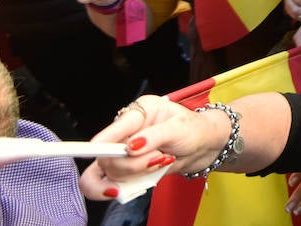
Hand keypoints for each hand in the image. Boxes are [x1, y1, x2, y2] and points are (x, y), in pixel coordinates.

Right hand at [80, 95, 223, 197]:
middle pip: (109, 154)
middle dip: (132, 164)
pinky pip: (110, 184)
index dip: (105, 138)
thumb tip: (131, 146)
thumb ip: (156, 136)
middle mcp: (127, 131)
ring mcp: (124, 152)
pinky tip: (144, 178)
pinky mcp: (126, 170)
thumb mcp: (180, 128)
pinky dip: (124, 187)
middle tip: (158, 158)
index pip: (118, 125)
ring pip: (109, 171)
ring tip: (160, 162)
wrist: (204, 148)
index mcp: (139, 112)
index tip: (96, 148)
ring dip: (134, 174)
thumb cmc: (194, 130)